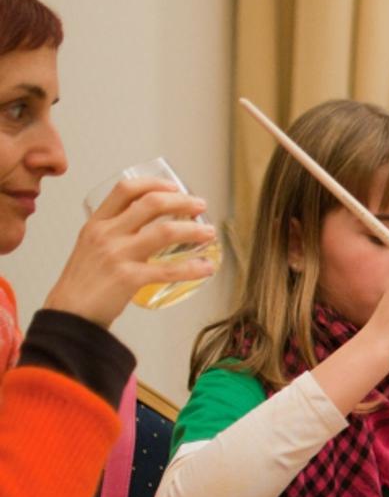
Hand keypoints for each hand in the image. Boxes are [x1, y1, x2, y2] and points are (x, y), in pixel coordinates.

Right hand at [43, 177, 215, 326]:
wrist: (70, 313)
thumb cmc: (84, 281)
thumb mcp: (92, 246)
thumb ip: (116, 233)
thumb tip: (153, 226)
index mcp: (97, 223)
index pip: (125, 190)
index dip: (154, 183)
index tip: (175, 187)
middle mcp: (107, 234)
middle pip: (151, 204)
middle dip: (181, 202)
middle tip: (200, 205)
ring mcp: (117, 255)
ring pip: (164, 232)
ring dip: (193, 231)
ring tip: (209, 233)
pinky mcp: (128, 278)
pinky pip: (167, 269)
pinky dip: (192, 268)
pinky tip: (206, 267)